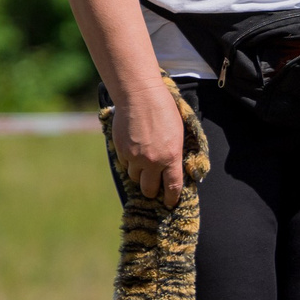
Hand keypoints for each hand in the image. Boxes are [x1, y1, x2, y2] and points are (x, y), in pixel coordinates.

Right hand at [115, 79, 189, 202]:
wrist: (140, 96)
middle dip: (152, 191)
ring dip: (139, 175)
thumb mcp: (179, 133)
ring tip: (143, 167)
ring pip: (134, 177)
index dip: (171, 198)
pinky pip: (124, 164)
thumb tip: (174, 167)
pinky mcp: (120, 150)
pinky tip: (133, 152)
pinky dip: (129, 163)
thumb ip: (176, 153)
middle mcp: (151, 161)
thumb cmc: (164, 110)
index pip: (172, 186)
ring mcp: (134, 157)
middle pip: (149, 188)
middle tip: (153, 188)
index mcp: (171, 158)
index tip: (169, 203)